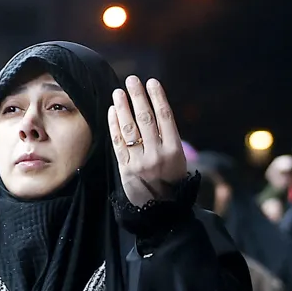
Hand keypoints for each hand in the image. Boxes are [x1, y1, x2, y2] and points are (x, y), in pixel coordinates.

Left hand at [108, 76, 187, 206]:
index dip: (157, 98)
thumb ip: (167, 138)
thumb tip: (154, 110)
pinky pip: (118, 142)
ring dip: (124, 107)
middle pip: (146, 119)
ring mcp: (140, 162)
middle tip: (132, 80)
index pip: (165, 117)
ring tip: (118, 92)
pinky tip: (113, 111)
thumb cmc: (171, 181)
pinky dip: (114, 125)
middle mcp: (158, 155)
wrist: (161, 210)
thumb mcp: (178, 160)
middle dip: (138, 97)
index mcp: (174, 151)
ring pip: (130, 129)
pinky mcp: (126, 169)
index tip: (152, 82)